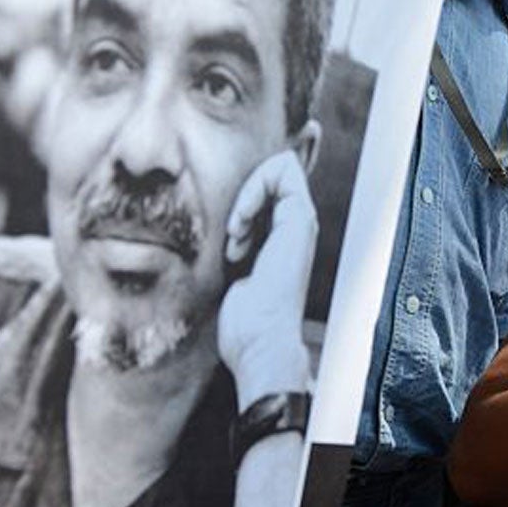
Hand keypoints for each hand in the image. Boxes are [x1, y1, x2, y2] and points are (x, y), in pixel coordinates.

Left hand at [218, 149, 319, 407]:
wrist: (259, 341)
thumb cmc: (240, 317)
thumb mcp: (227, 268)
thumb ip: (230, 241)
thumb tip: (206, 225)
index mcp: (282, 233)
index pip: (270, 181)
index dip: (244, 192)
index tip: (230, 235)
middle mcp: (296, 223)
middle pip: (272, 170)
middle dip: (242, 192)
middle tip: (231, 236)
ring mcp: (301, 220)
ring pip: (278, 165)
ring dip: (245, 195)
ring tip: (235, 237)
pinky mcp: (301, 218)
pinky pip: (280, 171)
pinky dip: (251, 194)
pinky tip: (238, 231)